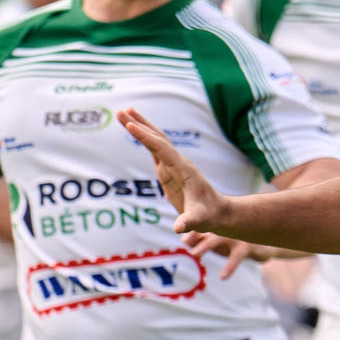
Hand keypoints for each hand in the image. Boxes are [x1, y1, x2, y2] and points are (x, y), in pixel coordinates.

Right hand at [117, 108, 230, 233]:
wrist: (218, 212)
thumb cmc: (209, 215)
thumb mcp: (199, 220)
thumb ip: (189, 222)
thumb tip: (178, 229)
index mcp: (183, 170)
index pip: (162, 149)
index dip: (146, 137)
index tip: (130, 125)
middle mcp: (178, 163)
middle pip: (157, 138)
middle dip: (139, 125)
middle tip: (121, 111)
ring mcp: (173, 165)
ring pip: (155, 141)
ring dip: (140, 127)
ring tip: (124, 114)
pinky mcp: (169, 171)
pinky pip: (155, 151)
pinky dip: (144, 140)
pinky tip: (135, 131)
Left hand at [181, 232, 256, 278]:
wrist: (264, 246)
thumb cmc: (236, 244)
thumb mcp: (219, 242)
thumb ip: (203, 240)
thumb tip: (185, 241)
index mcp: (217, 226)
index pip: (200, 227)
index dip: (191, 232)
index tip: (185, 241)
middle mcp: (225, 227)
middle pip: (206, 229)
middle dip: (194, 234)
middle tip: (185, 242)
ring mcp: (236, 235)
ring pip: (218, 239)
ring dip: (205, 245)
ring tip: (194, 254)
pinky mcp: (246, 246)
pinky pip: (236, 257)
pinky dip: (229, 267)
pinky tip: (223, 277)